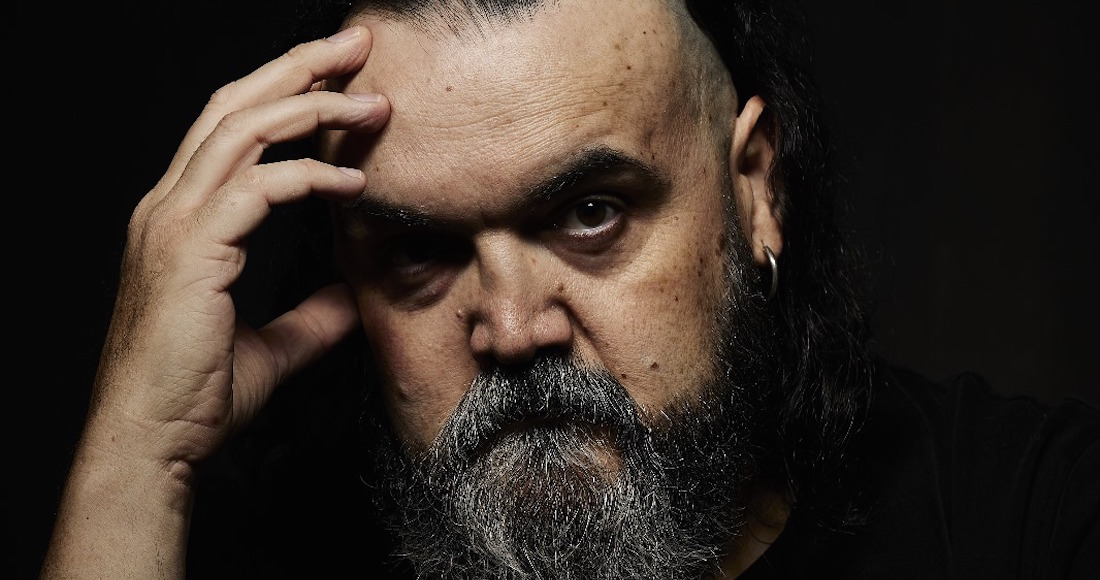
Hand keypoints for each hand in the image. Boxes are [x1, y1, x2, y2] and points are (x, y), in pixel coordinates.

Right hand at [41, 25, 387, 578]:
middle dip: (300, 66)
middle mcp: (171, 207)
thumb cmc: (199, 395)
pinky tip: (353, 180)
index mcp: (182, 219)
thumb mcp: (274, 346)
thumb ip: (314, 314)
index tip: (345, 82)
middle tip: (358, 45)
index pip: (233, 130)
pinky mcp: (191, 249)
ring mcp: (174, 223)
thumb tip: (355, 294)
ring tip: (372, 99)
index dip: (288, 96)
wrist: (153, 440)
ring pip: (243, 130)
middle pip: (236, 107)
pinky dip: (308, 174)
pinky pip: (257, 188)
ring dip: (312, 106)